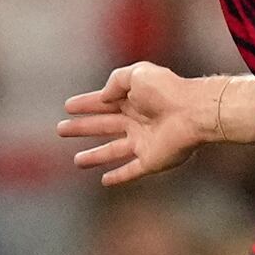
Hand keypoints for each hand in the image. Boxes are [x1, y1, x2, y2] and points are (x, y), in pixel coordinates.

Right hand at [58, 63, 222, 185]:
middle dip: (82, 128)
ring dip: (95, 156)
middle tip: (61, 129)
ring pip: (113, 151)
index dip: (85, 104)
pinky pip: (132, 171)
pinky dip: (119, 176)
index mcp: (133, 99)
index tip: (67, 107)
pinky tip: (105, 181)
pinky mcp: (152, 160)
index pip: (103, 102)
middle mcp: (137, 121)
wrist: (193, 112)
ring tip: (76, 160)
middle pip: (103, 126)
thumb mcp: (136, 74)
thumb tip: (103, 97)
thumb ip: (116, 82)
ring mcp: (144, 142)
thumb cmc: (166, 90)